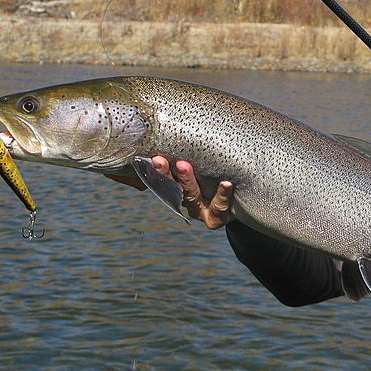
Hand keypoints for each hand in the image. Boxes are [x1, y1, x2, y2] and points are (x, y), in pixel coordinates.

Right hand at [106, 157, 234, 229]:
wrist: (244, 197)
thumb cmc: (214, 175)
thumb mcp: (196, 163)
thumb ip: (168, 158)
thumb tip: (126, 155)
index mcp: (175, 189)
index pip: (156, 179)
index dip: (149, 171)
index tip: (142, 157)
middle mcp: (184, 200)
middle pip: (169, 187)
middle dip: (163, 174)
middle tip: (158, 159)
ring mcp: (201, 210)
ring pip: (190, 197)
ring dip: (186, 181)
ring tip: (184, 165)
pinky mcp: (219, 216)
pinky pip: (220, 207)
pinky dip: (222, 195)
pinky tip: (226, 183)